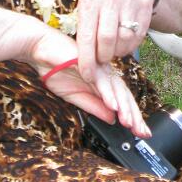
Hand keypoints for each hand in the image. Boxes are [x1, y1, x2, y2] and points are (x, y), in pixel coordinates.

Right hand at [28, 26, 149, 134]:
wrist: (39, 50)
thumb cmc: (56, 70)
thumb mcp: (75, 96)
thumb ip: (94, 106)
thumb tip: (112, 119)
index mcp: (102, 81)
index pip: (121, 100)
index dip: (132, 116)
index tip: (141, 132)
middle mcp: (104, 74)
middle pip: (124, 96)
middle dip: (134, 115)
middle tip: (142, 132)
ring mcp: (98, 67)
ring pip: (116, 89)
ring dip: (124, 107)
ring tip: (130, 123)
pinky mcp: (89, 63)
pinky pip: (100, 80)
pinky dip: (107, 94)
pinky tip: (113, 106)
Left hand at [75, 0, 155, 79]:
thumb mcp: (87, 1)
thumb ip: (84, 25)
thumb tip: (82, 58)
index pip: (87, 36)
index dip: (87, 60)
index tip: (87, 75)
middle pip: (107, 40)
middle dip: (103, 57)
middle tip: (101, 59)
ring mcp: (130, 1)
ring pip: (125, 40)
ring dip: (117, 52)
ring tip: (112, 50)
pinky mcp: (145, 6)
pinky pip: (138, 36)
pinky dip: (130, 46)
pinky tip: (123, 43)